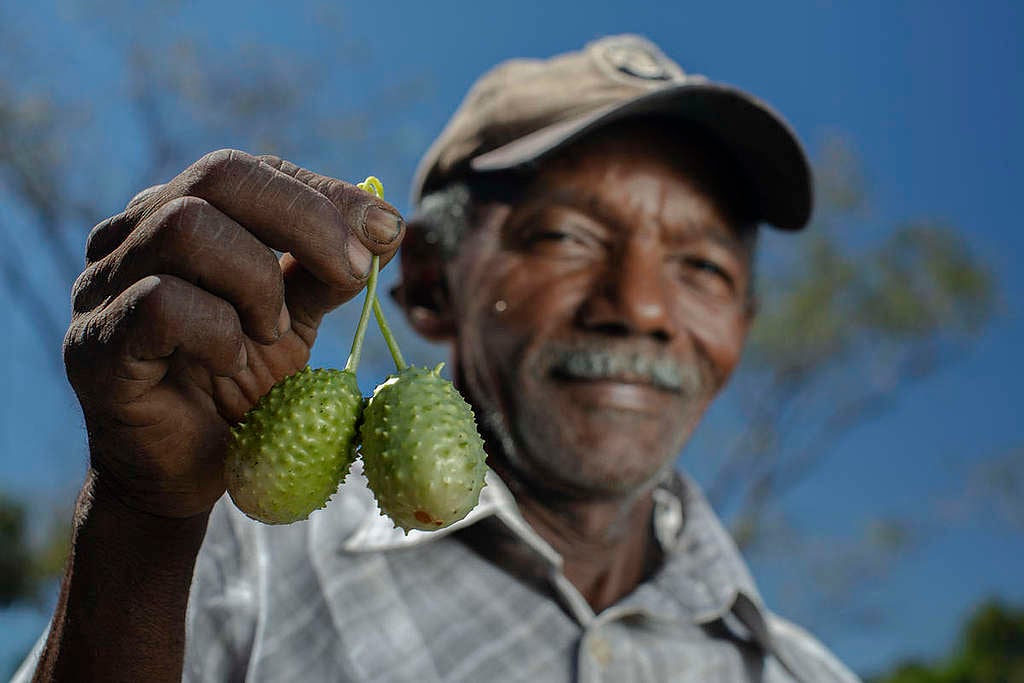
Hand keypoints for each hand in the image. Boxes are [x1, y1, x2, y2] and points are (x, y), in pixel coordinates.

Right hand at [64, 150, 403, 518]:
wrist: (188, 473)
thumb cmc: (239, 387)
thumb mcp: (295, 318)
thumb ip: (328, 272)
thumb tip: (389, 225)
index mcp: (180, 215)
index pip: (253, 172)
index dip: (325, 193)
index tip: (387, 229)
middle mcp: (132, 235)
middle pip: (219, 176)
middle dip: (305, 220)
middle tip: (354, 272)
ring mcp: (103, 286)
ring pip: (185, 228)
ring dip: (256, 280)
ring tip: (274, 332)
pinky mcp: (93, 344)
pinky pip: (158, 302)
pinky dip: (218, 329)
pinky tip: (234, 361)